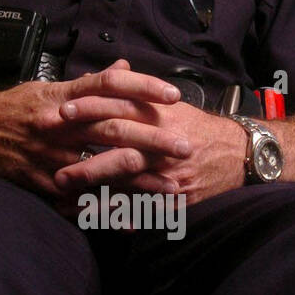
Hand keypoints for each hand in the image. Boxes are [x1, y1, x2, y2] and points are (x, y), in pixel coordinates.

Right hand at [0, 59, 192, 211]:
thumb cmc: (13, 109)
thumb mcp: (48, 87)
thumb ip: (89, 83)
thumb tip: (124, 66)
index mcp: (63, 98)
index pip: (109, 85)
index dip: (143, 88)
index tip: (173, 96)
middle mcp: (59, 125)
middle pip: (113, 129)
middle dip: (152, 140)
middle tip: (184, 148)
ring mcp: (52, 157)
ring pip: (102, 169)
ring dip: (139, 181)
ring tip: (170, 189)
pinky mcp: (44, 185)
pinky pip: (81, 202)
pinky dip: (108, 212)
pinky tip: (134, 220)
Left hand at [52, 62, 246, 208]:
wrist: (238, 155)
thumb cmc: (197, 128)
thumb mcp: (169, 105)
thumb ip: (134, 91)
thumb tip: (102, 74)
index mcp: (160, 117)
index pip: (120, 108)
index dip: (90, 109)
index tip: (62, 111)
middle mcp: (163, 145)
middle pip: (120, 150)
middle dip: (86, 161)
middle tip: (55, 169)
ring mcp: (169, 175)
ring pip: (128, 184)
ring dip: (94, 194)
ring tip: (65, 199)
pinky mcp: (176, 199)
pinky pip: (144, 210)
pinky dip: (119, 215)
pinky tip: (95, 219)